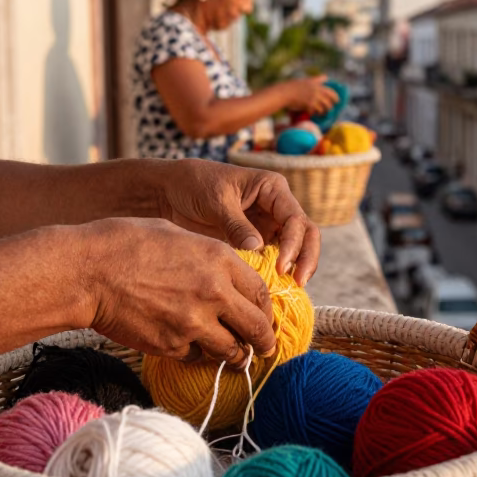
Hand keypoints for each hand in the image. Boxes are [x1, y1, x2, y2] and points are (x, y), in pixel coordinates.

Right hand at [80, 218, 275, 366]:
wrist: (88, 271)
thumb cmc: (126, 243)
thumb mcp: (178, 236)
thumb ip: (209, 258)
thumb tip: (226, 275)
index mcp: (219, 259)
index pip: (262, 292)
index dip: (267, 309)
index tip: (265, 317)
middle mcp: (214, 293)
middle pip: (256, 327)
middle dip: (264, 341)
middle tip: (266, 348)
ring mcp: (194, 323)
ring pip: (231, 350)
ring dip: (234, 353)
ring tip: (234, 355)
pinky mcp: (171, 345)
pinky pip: (196, 356)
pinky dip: (196, 354)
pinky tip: (189, 345)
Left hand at [156, 160, 319, 284]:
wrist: (170, 192)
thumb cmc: (195, 185)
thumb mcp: (216, 201)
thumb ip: (237, 224)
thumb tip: (258, 249)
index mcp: (272, 189)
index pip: (296, 219)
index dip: (293, 244)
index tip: (281, 267)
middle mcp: (276, 208)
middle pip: (306, 235)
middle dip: (306, 259)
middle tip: (297, 283)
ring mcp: (267, 226)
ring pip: (294, 250)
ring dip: (294, 270)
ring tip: (286, 291)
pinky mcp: (255, 243)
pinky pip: (272, 260)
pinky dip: (274, 275)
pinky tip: (268, 291)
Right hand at [285, 76, 339, 115]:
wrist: (284, 93)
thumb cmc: (293, 86)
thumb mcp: (306, 80)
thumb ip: (317, 80)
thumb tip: (326, 77)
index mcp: (316, 84)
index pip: (331, 91)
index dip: (335, 96)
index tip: (337, 100)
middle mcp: (317, 90)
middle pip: (330, 99)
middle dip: (331, 105)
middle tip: (330, 109)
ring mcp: (314, 98)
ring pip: (325, 106)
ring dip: (324, 110)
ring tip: (322, 113)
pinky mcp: (310, 105)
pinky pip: (317, 111)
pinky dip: (316, 113)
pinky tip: (313, 113)